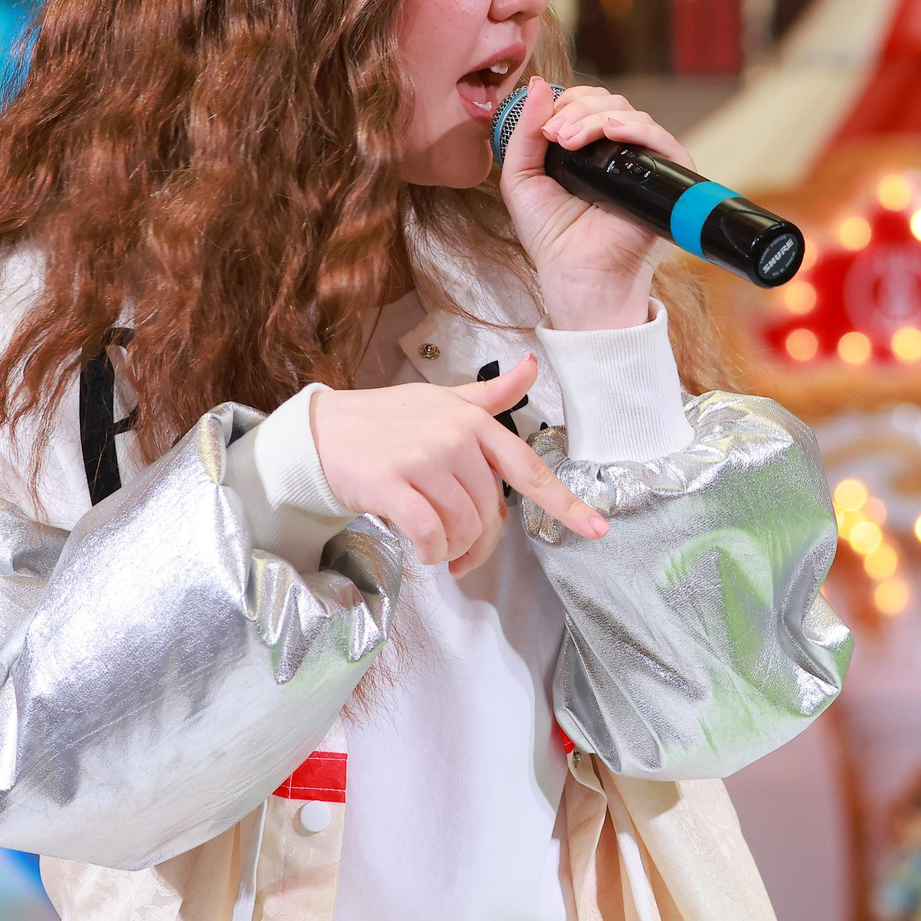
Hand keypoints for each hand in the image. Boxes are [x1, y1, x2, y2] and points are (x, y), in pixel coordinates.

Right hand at [310, 359, 606, 571]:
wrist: (322, 432)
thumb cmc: (387, 420)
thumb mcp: (443, 400)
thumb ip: (491, 395)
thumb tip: (532, 365)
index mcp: (475, 423)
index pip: (530, 468)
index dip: (567, 502)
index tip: (598, 528)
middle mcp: (455, 439)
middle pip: (491, 514)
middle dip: (478, 544)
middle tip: (460, 555)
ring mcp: (424, 460)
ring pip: (461, 527)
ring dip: (451, 550)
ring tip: (435, 548)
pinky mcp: (392, 484)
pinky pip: (429, 534)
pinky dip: (429, 552)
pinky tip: (422, 552)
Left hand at [498, 77, 687, 330]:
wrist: (578, 275)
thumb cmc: (551, 236)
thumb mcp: (522, 178)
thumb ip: (524, 132)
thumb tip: (536, 85)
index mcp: (589, 149)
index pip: (587, 103)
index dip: (566, 103)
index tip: (544, 129)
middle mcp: (620, 152)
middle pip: (609, 102)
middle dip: (577, 109)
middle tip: (555, 135)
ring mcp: (645, 163)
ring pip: (631, 114)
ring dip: (595, 117)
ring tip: (569, 140)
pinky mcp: (668, 178)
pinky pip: (661, 139)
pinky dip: (636, 128)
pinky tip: (612, 131)